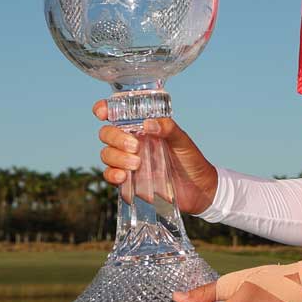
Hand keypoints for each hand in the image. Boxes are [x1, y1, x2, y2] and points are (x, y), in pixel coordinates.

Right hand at [93, 100, 218, 214]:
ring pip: (106, 154)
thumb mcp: (183, 141)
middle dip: (115, 138)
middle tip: (135, 147)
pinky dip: (112, 174)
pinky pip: (109, 175)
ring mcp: (128, 161)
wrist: (199, 191)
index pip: (117, 115)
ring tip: (136, 164)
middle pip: (107, 134)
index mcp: (143, 128)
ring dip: (116, 157)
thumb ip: (169, 129)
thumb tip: (148, 123)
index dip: (105, 110)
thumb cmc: (192, 161)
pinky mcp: (129, 181)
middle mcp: (132, 142)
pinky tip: (123, 177)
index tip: (102, 113)